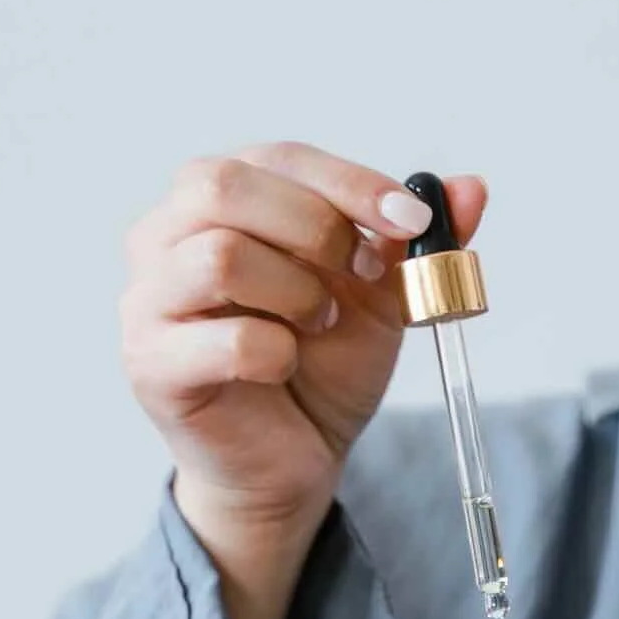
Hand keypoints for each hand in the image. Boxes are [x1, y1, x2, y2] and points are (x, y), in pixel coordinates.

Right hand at [119, 143, 488, 530]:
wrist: (292, 461)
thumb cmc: (319, 367)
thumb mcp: (379, 297)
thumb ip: (413, 242)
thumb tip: (471, 188)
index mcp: (216, 200)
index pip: (276, 156)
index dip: (348, 182)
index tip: (411, 219)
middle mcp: (164, 236)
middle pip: (225, 186)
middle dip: (314, 225)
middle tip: (361, 274)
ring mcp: (147, 299)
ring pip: (219, 256)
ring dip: (296, 292)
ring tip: (319, 324)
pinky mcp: (150, 363)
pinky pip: (225, 339)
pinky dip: (276, 352)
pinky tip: (284, 366)